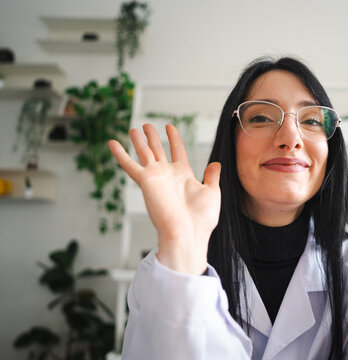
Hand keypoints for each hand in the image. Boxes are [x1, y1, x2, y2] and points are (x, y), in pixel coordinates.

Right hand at [108, 124, 220, 274]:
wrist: (188, 233)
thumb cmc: (201, 219)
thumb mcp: (212, 192)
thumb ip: (212, 177)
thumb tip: (216, 164)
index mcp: (184, 175)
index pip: (177, 151)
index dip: (173, 138)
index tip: (169, 127)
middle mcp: (168, 174)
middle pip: (158, 150)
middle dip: (153, 138)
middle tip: (146, 126)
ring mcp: (156, 177)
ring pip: (144, 153)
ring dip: (139, 141)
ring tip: (134, 128)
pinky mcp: (145, 181)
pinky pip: (130, 165)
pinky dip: (120, 154)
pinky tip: (112, 142)